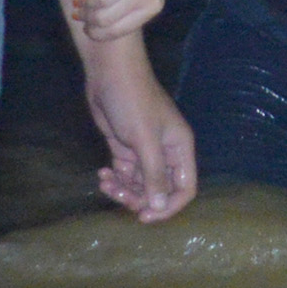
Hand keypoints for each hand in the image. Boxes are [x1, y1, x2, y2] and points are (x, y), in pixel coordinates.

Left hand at [82, 51, 195, 220]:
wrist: (109, 72)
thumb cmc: (133, 102)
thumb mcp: (145, 140)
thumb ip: (154, 174)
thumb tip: (160, 206)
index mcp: (180, 149)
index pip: (184, 188)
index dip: (168, 206)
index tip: (144, 215)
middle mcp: (165, 153)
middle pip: (159, 190)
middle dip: (139, 198)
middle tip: (118, 194)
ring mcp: (144, 151)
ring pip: (139, 184)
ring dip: (123, 190)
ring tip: (106, 182)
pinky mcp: (125, 147)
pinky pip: (124, 174)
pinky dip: (114, 179)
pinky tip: (102, 174)